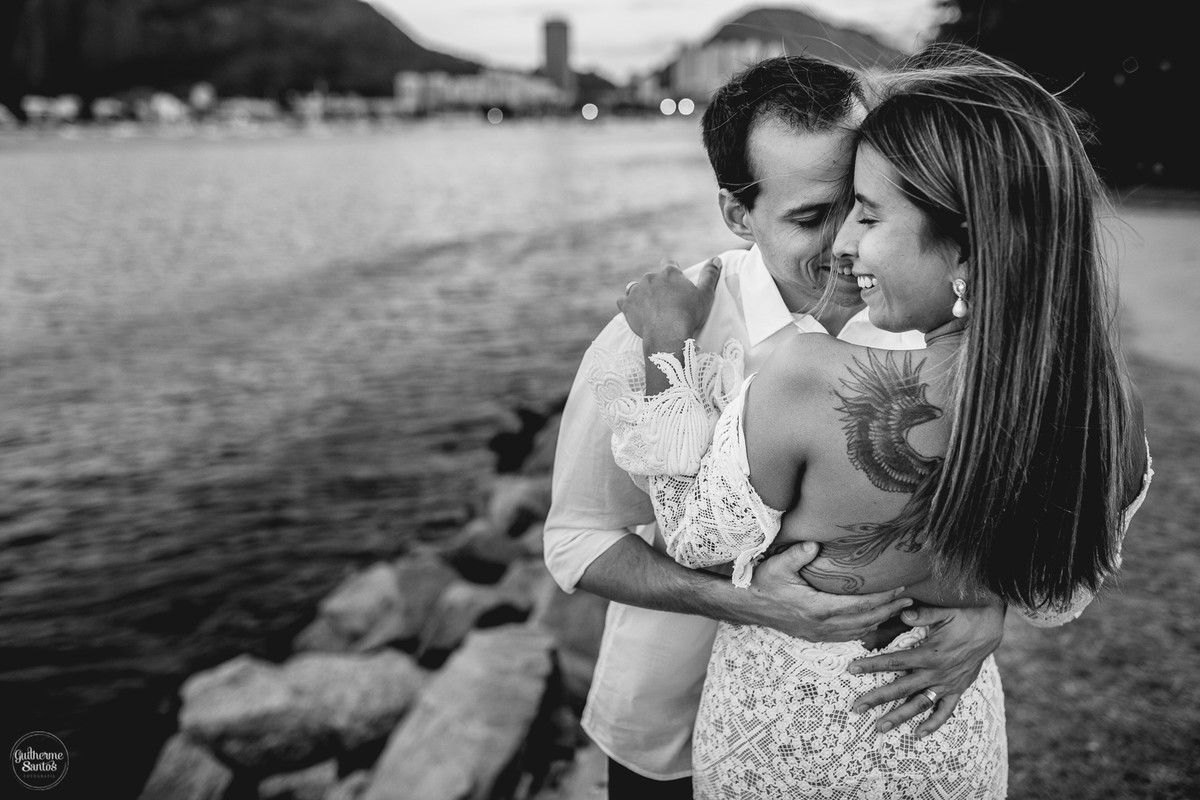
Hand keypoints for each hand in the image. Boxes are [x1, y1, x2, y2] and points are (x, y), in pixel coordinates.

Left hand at [617, 257, 720, 343]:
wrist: (668, 335)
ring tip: (649, 306)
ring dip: (641, 293)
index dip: (672, 269)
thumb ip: (710, 275)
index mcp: (669, 273)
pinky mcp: (627, 305)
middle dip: (657, 286)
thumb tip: (716, 259)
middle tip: (666, 301)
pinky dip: (628, 305)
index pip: (668, 262)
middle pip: (652, 277)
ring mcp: (636, 291)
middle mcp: (651, 278)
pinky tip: (634, 311)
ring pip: (636, 287)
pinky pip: (623, 301)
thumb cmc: (689, 314)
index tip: (674, 279)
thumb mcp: (705, 295)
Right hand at [738, 542, 913, 641]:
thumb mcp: (777, 565)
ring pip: (859, 631)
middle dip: (889, 610)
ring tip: (898, 609)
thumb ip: (796, 555)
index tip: (900, 589)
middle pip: (865, 620)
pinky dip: (865, 629)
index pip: (859, 605)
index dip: (882, 598)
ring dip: (881, 621)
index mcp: (817, 608)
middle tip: (910, 599)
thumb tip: (814, 545)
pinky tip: (873, 621)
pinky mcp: (815, 636)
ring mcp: (819, 633)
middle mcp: (822, 624)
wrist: (747, 606)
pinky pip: (848, 636)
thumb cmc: (763, 583)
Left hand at [847, 602, 1005, 736]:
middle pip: (901, 689)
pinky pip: (945, 711)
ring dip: (899, 716)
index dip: (872, 665)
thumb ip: (923, 615)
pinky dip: (934, 723)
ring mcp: (947, 684)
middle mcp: (936, 673)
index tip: (852, 669)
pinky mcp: (957, 690)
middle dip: (877, 698)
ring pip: (919, 704)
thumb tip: (902, 612)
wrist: (990, 630)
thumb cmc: (964, 618)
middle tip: (856, 707)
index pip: (894, 662)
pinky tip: (919, 734)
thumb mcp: (944, 612)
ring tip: (880, 728)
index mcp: (929, 654)